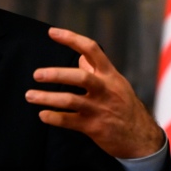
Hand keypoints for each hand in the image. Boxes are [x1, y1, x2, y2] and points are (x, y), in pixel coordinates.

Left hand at [25, 27, 164, 158]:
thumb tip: (80, 56)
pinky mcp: (94, 127)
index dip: (71, 39)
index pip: (91, 50)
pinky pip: (69, 121)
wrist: (140, 138)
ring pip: (70, 100)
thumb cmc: (125, 107)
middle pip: (80, 77)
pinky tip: (42, 115)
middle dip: (56, 74)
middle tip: (37, 74)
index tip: (52, 32)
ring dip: (47, 98)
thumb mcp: (116, 84)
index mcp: (109, 75)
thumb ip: (97, 70)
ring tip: (30, 96)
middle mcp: (105, 89)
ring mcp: (99, 109)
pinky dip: (54, 118)